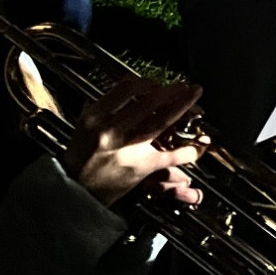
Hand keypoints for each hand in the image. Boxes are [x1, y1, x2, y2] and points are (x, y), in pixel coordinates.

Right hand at [62, 77, 203, 208]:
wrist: (76, 192)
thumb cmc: (81, 157)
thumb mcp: (83, 126)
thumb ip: (105, 106)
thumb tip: (130, 86)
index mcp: (95, 117)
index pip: (127, 88)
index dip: (147, 82)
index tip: (156, 84)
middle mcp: (110, 131)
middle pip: (149, 101)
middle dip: (171, 90)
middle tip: (184, 85)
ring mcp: (127, 149)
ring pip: (161, 121)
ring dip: (182, 105)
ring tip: (194, 94)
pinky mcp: (140, 167)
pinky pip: (169, 156)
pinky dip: (187, 150)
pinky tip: (199, 145)